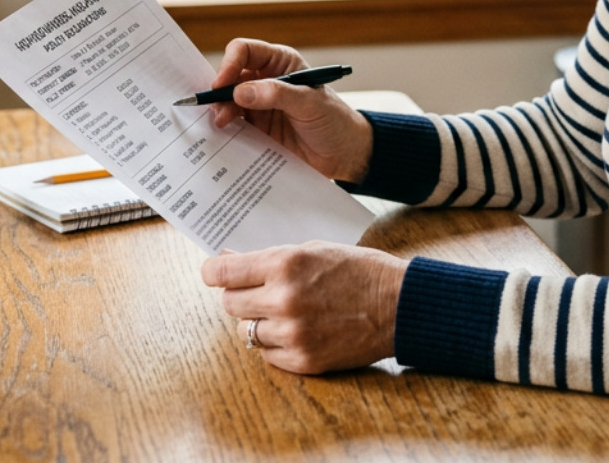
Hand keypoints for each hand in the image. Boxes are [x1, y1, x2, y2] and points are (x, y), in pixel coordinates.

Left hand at [202, 242, 408, 373]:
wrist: (397, 305)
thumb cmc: (359, 270)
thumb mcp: (314, 249)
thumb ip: (271, 259)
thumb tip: (229, 263)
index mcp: (286, 263)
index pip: (225, 273)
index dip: (213, 271)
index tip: (211, 272)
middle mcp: (283, 299)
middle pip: (231, 303)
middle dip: (239, 295)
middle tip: (255, 291)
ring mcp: (292, 333)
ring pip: (247, 330)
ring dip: (259, 320)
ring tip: (283, 311)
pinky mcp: (303, 360)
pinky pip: (268, 354)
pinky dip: (276, 343)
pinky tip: (297, 329)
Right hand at [208, 38, 372, 182]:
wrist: (344, 156)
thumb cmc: (334, 121)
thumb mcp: (309, 104)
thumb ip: (277, 95)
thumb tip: (240, 91)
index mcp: (281, 63)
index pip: (245, 51)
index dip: (230, 63)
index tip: (222, 84)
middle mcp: (266, 81)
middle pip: (231, 77)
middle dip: (220, 91)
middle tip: (215, 110)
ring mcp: (260, 106)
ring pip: (228, 102)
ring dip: (221, 111)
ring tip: (220, 124)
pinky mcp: (257, 129)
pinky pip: (234, 126)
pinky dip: (225, 130)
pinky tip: (222, 137)